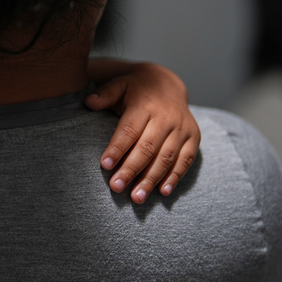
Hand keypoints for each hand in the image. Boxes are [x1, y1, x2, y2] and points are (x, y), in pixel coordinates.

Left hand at [85, 61, 199, 203]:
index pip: (130, 129)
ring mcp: (182, 128)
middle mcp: (166, 117)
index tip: (105, 165)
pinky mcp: (193, 137)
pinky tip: (162, 193)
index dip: (117, 148)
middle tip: (116, 187)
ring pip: (166, 157)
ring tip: (136, 197)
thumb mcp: (119, 85)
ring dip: (151, 179)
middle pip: (147, 147)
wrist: (168, 83)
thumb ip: (105, 94)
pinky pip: (185, 160)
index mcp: (145, 105)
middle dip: (131, 169)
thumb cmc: (136, 89)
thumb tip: (88, 102)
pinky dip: (174, 177)